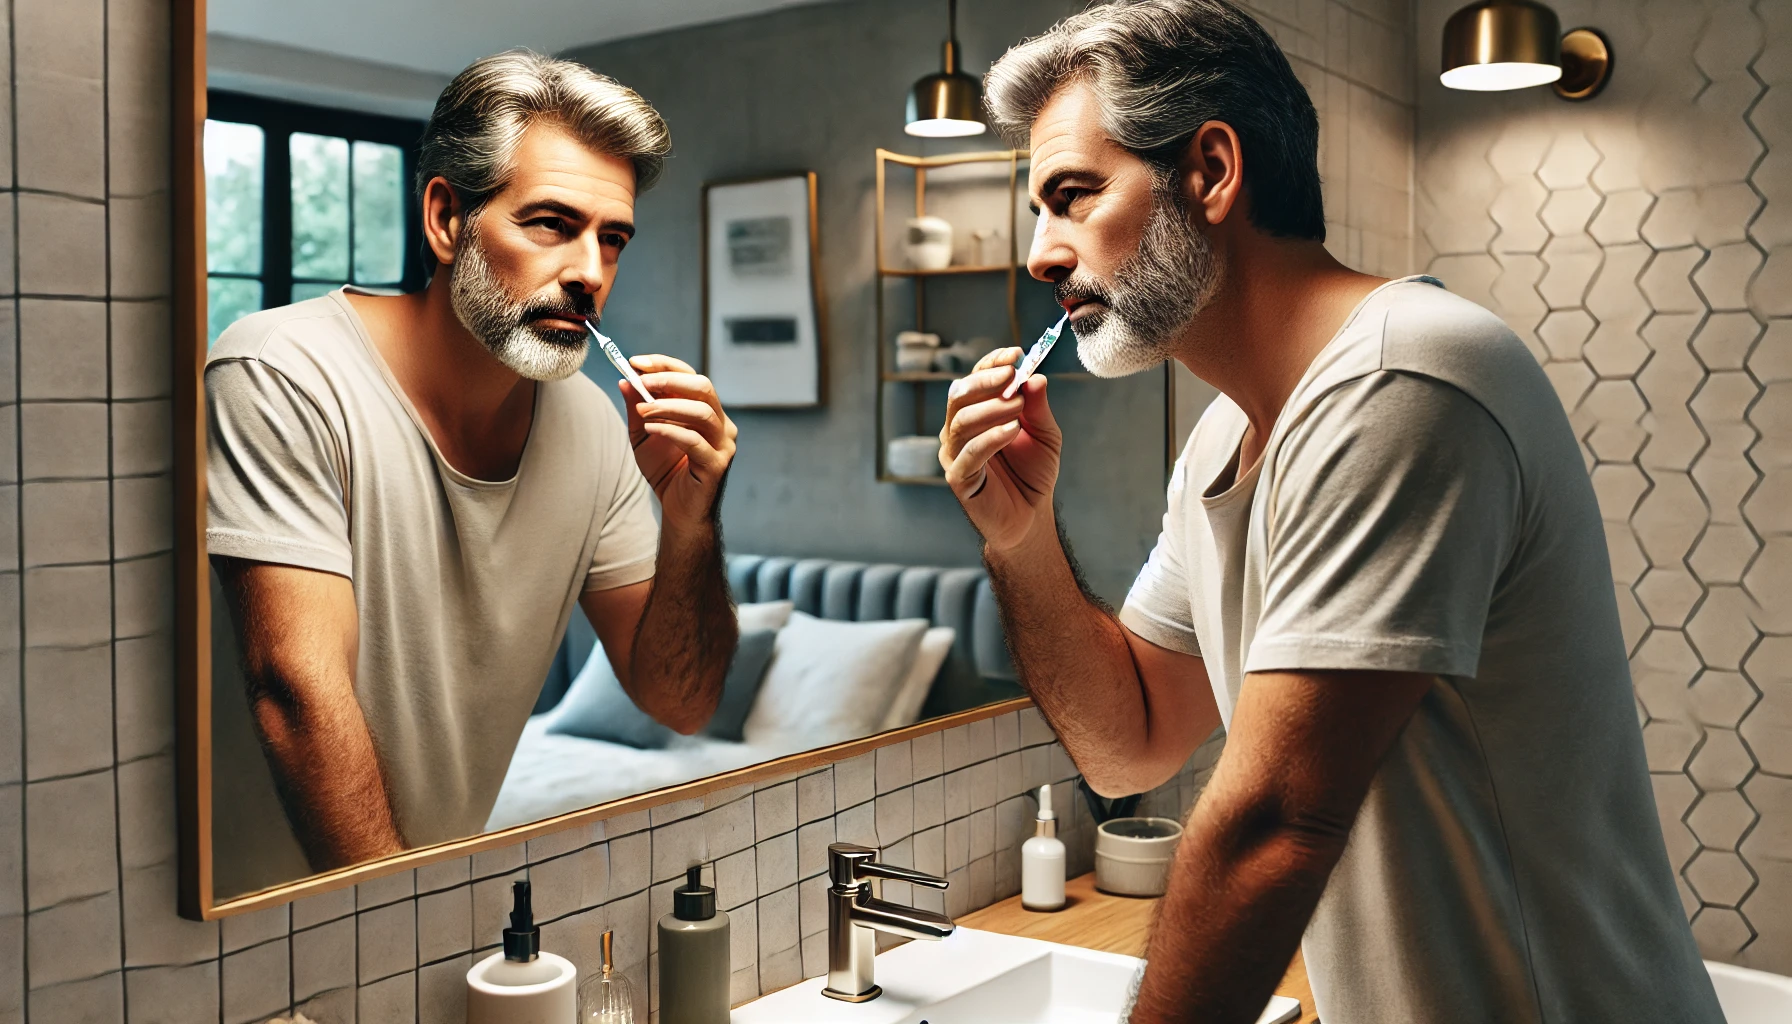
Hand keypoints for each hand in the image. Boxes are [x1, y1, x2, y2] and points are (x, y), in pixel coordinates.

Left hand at [623, 355, 737, 529]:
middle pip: (703, 387)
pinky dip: (670, 431)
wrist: (678, 511)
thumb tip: (625, 380)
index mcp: (705, 410)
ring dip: (668, 406)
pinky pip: (695, 441)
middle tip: (642, 381)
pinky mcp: (717, 464)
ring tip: (642, 411)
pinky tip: (650, 429)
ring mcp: (723, 443)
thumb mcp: (643, 434)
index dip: (664, 365)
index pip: (690, 376)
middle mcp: (720, 423)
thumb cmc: (665, 470)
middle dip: (669, 380)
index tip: (636, 361)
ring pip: (702, 412)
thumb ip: (637, 408)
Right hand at [939, 347, 1062, 552]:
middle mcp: (959, 429)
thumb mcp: (1045, 434)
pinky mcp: (959, 478)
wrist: (1031, 516)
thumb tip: (1036, 377)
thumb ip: (1038, 407)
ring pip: (961, 420)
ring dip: (991, 408)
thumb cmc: (1033, 472)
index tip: (1016, 353)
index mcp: (976, 412)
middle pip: (959, 395)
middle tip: (1011, 377)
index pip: (975, 379)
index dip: (992, 364)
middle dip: (985, 381)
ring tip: (1018, 407)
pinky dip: (991, 437)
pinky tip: (1011, 430)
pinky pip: (970, 453)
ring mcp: (955, 453)